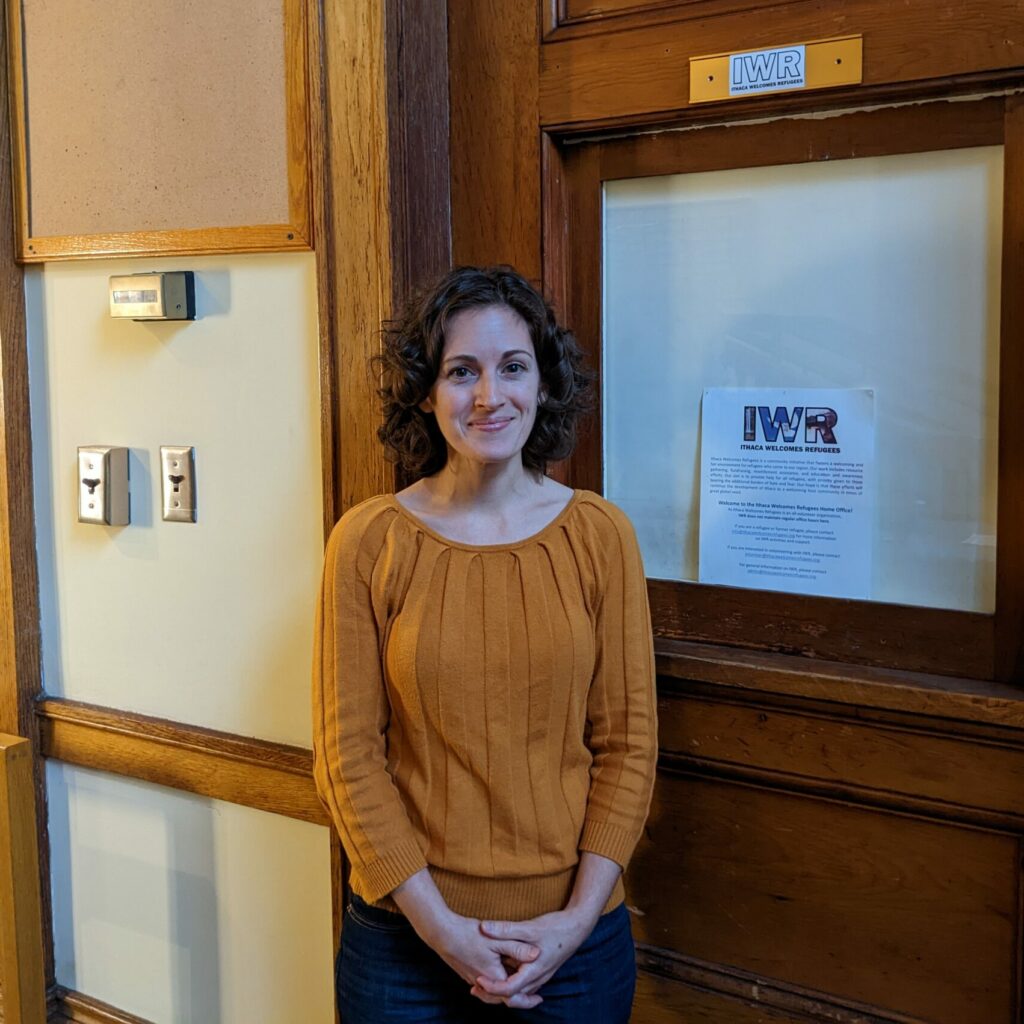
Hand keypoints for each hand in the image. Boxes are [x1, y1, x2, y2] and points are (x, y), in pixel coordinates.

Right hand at [391, 868, 539, 1004]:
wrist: (442, 933)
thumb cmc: (469, 934)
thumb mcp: (497, 939)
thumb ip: (517, 947)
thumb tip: (537, 954)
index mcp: (493, 976)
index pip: (513, 996)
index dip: (528, 999)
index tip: (540, 1000)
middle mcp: (483, 982)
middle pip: (503, 998)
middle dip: (519, 998)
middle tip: (534, 998)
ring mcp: (472, 978)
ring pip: (492, 993)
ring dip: (506, 992)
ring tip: (519, 987)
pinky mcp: (466, 972)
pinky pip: (484, 985)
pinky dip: (495, 984)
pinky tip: (499, 974)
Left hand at [473, 909, 596, 1008]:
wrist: (578, 926)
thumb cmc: (555, 928)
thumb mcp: (529, 927)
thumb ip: (506, 929)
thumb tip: (483, 927)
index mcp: (534, 971)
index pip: (509, 989)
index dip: (492, 986)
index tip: (478, 978)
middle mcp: (538, 979)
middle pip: (513, 997)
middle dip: (493, 994)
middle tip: (475, 986)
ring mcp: (541, 977)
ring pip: (520, 993)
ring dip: (502, 990)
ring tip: (485, 981)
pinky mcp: (543, 971)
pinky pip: (525, 986)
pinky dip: (513, 984)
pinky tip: (503, 973)